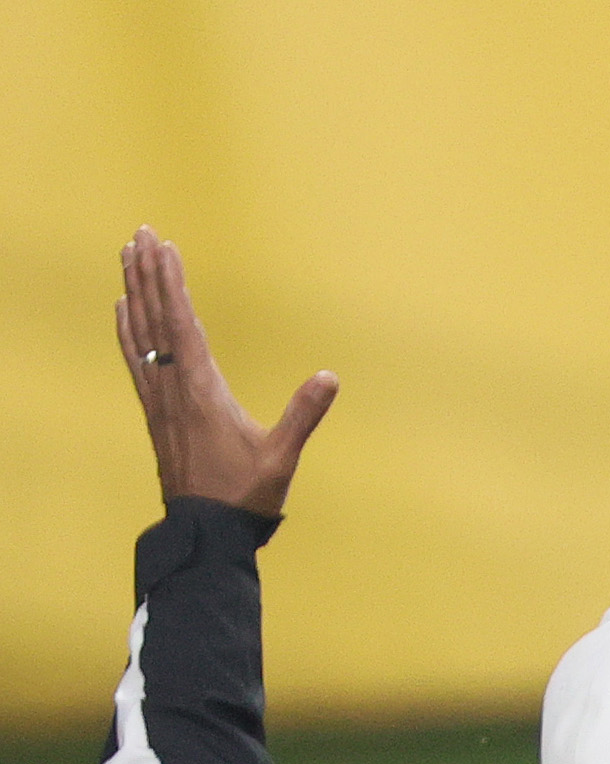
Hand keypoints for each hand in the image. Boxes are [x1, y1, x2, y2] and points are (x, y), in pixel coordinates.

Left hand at [114, 230, 335, 515]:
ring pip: (139, 332)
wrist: (204, 529)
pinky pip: (135, 357)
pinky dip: (127, 327)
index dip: (170, 283)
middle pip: (154, 318)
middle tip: (140, 234)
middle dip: (147, 273)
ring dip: (134, 291)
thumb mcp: (281, 456)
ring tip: (128, 256)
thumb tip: (331, 377)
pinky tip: (123, 309)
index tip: (163, 248)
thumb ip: (304, 414)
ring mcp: (158, 398)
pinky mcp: (155, 410)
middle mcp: (172, 387)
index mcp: (201, 390)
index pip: (182, 324)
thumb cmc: (244, 494)